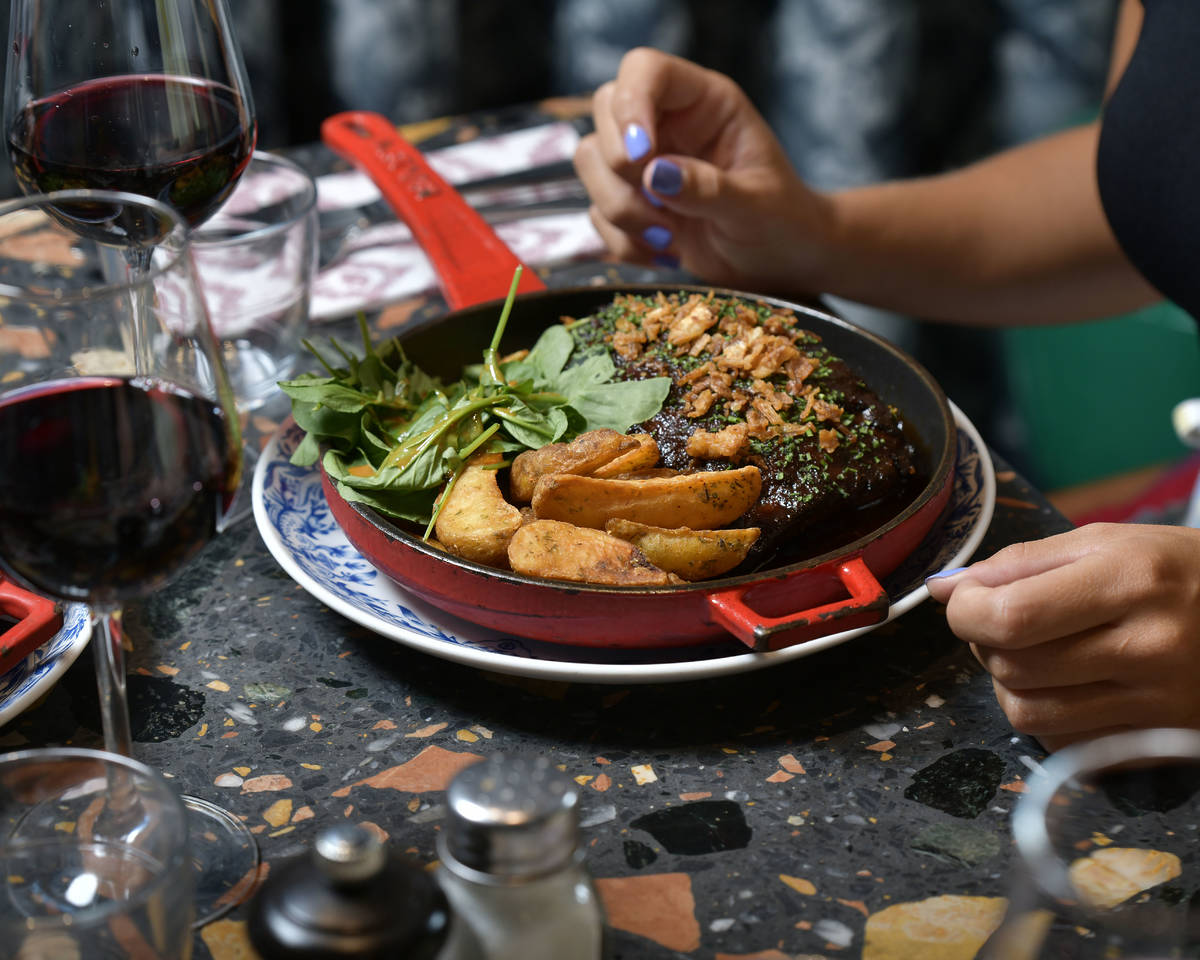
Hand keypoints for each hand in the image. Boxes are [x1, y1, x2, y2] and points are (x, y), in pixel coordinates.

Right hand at [574, 47, 831, 295]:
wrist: (780, 262)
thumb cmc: (781, 222)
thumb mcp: (755, 207)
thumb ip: (708, 189)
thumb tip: (653, 174)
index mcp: (705, 103)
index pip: (645, 71)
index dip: (631, 105)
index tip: (641, 156)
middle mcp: (668, 123)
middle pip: (605, 108)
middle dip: (618, 165)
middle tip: (658, 206)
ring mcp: (644, 162)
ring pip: (591, 161)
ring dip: (620, 209)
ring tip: (668, 239)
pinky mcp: (631, 201)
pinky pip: (597, 212)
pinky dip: (623, 241)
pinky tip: (665, 254)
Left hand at [925, 523, 1199, 751]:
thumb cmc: (1173, 571)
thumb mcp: (1102, 544)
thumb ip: (1017, 564)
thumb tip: (943, 588)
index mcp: (1128, 582)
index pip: (1010, 616)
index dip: (967, 612)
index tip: (967, 601)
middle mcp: (1146, 647)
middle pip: (1011, 667)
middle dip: (984, 643)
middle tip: (1004, 622)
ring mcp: (1155, 703)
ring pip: (1026, 713)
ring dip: (1008, 682)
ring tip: (1033, 653)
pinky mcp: (1155, 740)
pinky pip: (1061, 743)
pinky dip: (1045, 714)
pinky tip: (1066, 685)